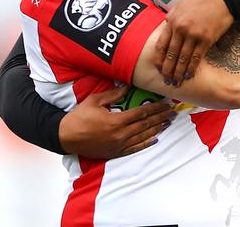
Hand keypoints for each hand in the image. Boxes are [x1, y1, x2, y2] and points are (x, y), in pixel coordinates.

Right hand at [59, 86, 174, 158]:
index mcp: (116, 121)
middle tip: (173, 113)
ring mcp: (119, 145)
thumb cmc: (79, 117)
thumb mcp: (95, 101)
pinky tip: (155, 139)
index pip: (141, 113)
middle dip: (160, 118)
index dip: (155, 108)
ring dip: (157, 129)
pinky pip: (134, 148)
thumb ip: (113, 94)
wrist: (67, 137)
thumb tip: (127, 87)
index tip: (165, 104)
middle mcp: (120, 134)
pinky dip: (146, 144)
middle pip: (145, 125)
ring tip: (167, 123)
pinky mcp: (115, 152)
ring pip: (143, 137)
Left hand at [153, 0, 233, 85]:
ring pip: (183, 58)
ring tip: (176, 82)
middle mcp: (180, 29)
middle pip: (171, 54)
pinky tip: (188, 76)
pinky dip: (192, 69)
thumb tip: (166, 28)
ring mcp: (193, 35)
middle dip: (168, 70)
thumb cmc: (201, 1)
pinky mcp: (206, 40)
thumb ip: (171, 18)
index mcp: (172, 20)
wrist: (223, 0)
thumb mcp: (181, 5)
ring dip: (179, 72)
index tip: (158, 68)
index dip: (159, 59)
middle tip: (166, 80)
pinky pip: (196, 58)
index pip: (161, 44)